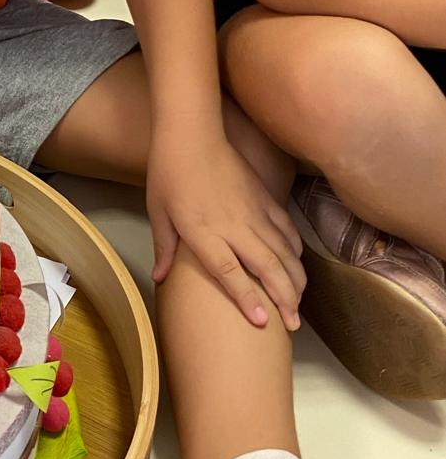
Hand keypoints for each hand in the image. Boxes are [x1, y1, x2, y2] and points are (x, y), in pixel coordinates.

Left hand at [147, 137, 305, 329]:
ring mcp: (254, 212)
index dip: (246, 298)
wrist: (192, 134)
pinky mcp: (265, 199)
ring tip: (299, 304)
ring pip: (283, 251)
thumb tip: (160, 279)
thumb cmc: (168, 174)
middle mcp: (233, 225)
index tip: (262, 321)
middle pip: (266, 267)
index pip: (229, 272)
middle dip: (284, 298)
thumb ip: (164, 249)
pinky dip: (295, 250)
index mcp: (203, 231)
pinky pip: (287, 229)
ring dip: (295, 279)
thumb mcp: (158, 213)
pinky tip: (297, 265)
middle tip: (292, 324)